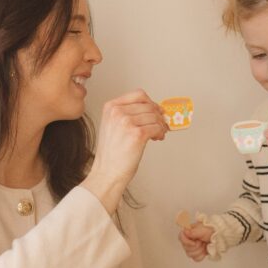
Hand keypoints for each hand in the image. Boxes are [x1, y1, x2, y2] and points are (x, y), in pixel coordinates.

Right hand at [83, 90, 167, 212]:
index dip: (151, 103)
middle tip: (160, 125)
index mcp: (111, 107)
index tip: (156, 110)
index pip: (138, 94)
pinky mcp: (137, 134)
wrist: (107, 172)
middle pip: (149, 105)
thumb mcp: (112, 126)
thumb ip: (127, 114)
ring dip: (160, 125)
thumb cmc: (111, 154)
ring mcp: (127, 122)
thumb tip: (152, 110)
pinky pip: (157, 127)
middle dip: (157, 115)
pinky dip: (160, 132)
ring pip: (155, 116)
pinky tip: (157, 138)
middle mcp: (117, 112)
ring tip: (158, 134)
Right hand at [178, 222, 213, 261]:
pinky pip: (196, 259)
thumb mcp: (202, 229)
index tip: (194, 242)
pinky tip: (205, 250)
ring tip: (205, 245)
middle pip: (186, 248)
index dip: (187, 242)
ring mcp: (193, 248)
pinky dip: (202, 255)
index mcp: (188, 232)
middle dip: (196, 246)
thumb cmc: (212, 230)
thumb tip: (185, 232)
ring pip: (190, 254)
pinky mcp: (197, 253)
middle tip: (202, 242)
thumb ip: (193, 232)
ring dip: (199, 251)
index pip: (181, 238)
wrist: (220, 236)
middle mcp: (189, 240)